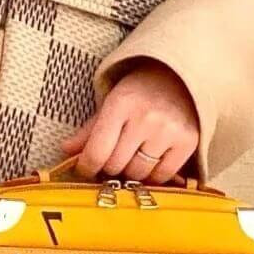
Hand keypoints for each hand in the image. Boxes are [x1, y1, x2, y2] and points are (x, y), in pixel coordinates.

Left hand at [59, 61, 200, 184]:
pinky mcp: (188, 141)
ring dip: (131, 172)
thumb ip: (89, 129)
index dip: (86, 167)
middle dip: (109, 168)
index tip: (85, 170)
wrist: (180, 77)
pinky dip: (153, 175)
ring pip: (138, 173)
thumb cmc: (140, 91)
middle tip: (112, 160)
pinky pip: (163, 176)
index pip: (97, 151)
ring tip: (132, 157)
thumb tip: (66, 151)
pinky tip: (151, 161)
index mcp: (120, 103)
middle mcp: (145, 117)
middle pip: (116, 165)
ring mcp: (168, 130)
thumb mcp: (111, 101)